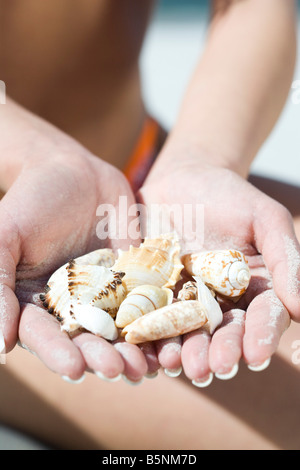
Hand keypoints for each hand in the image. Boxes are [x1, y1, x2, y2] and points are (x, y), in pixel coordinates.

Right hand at [0, 106, 152, 382]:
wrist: (73, 171)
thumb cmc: (32, 200)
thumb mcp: (4, 237)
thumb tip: (0, 343)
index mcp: (34, 302)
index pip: (43, 335)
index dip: (57, 352)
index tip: (73, 369)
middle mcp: (69, 306)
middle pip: (84, 340)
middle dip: (100, 357)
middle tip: (118, 370)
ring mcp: (104, 295)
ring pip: (118, 330)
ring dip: (131, 350)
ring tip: (146, 365)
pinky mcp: (132, 281)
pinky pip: (145, 304)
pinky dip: (156, 322)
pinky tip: (169, 339)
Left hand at [138, 165, 299, 383]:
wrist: (181, 179)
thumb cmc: (230, 195)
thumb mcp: (264, 218)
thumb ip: (286, 260)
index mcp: (255, 287)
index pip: (264, 317)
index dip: (261, 336)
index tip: (257, 356)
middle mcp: (222, 301)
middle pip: (225, 333)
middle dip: (220, 352)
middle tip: (213, 369)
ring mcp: (186, 299)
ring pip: (188, 332)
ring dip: (186, 352)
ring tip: (182, 366)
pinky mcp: (155, 294)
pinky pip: (153, 316)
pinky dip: (152, 334)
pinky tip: (148, 348)